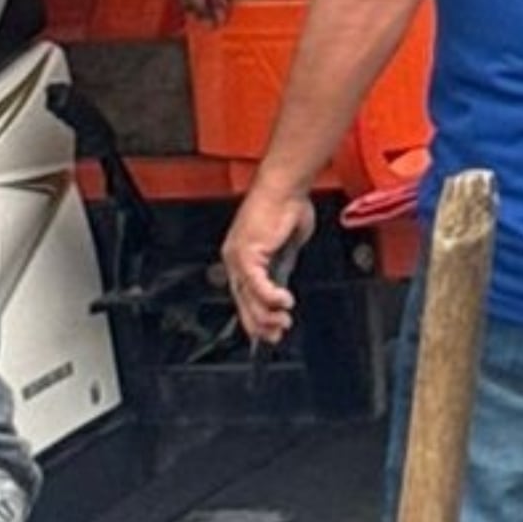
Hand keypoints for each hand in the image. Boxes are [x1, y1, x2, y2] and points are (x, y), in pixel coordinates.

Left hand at [220, 183, 313, 345]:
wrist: (286, 186)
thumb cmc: (288, 205)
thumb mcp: (288, 246)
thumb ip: (282, 266)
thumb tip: (282, 284)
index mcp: (243, 256)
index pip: (244, 295)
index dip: (255, 316)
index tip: (267, 331)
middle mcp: (234, 259)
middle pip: (242, 301)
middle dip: (259, 324)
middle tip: (276, 335)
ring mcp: (237, 257)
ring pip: (248, 298)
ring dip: (267, 315)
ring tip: (283, 323)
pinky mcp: (246, 253)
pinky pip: (256, 284)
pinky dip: (271, 297)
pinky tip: (284, 303)